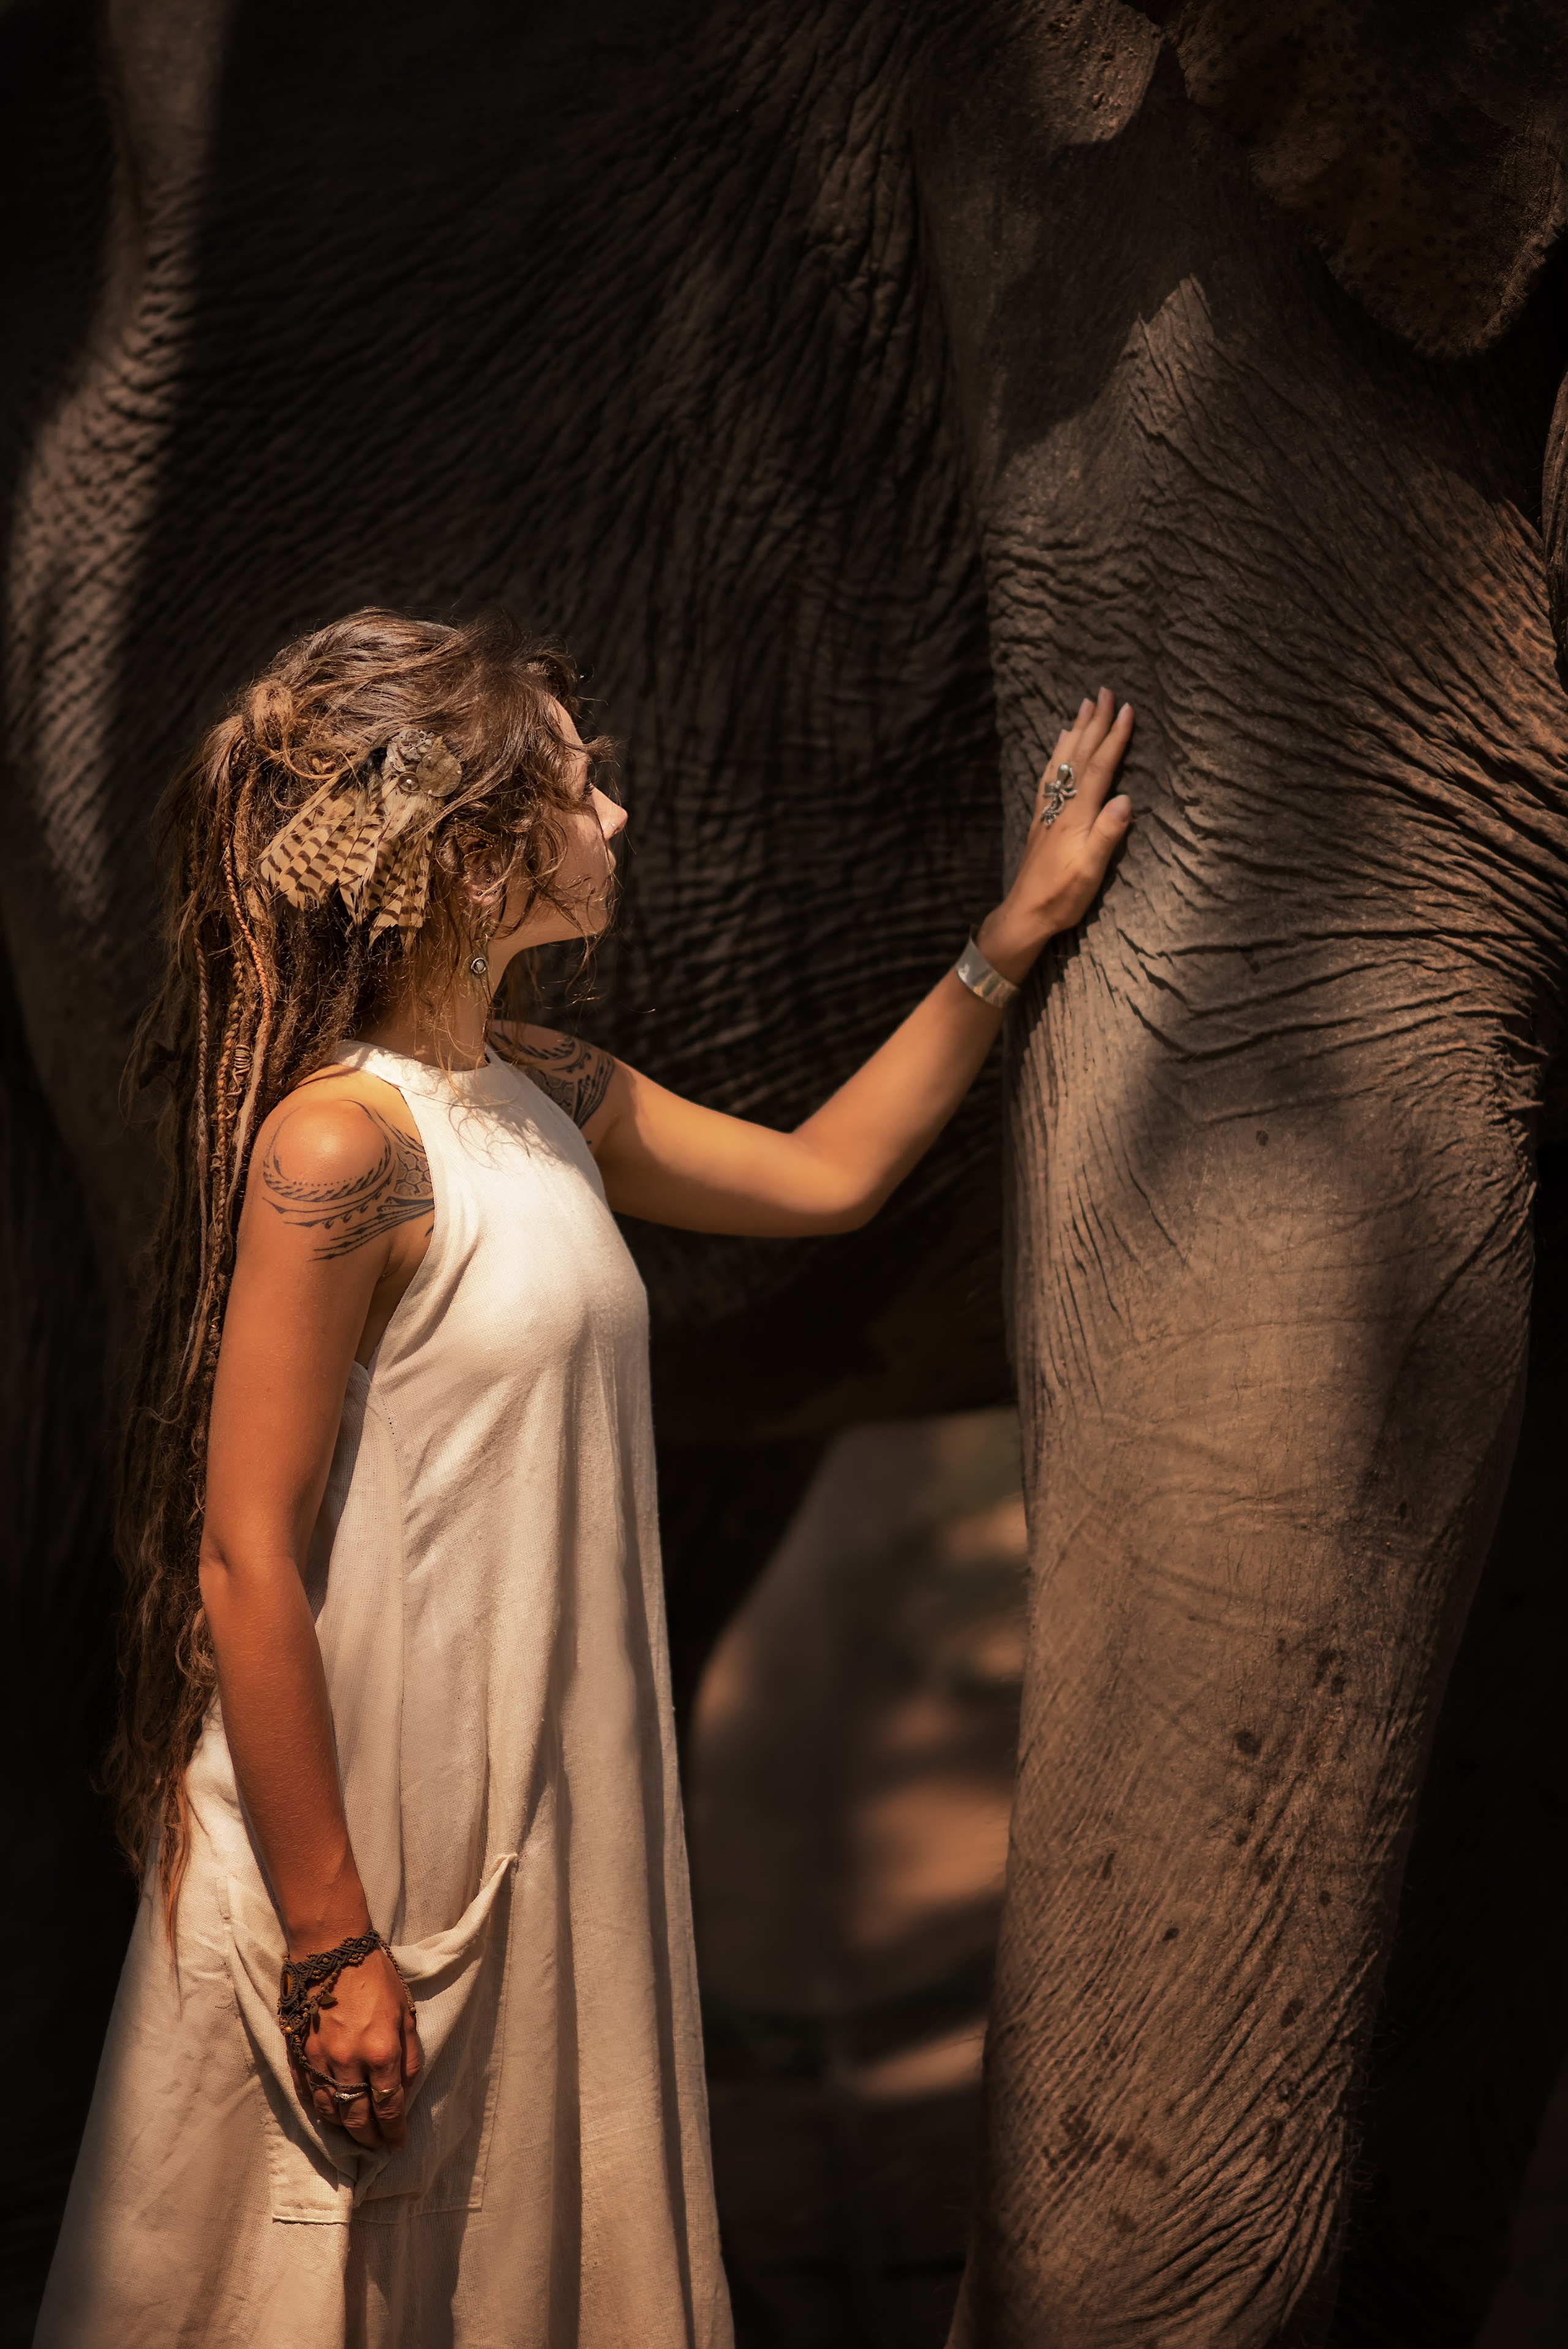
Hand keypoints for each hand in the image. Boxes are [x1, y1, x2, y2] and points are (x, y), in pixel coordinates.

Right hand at [288, 1945, 423, 2150]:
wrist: (331, 1949)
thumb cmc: (375, 1976)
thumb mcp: (406, 2012)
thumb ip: (410, 2055)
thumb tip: (406, 2088)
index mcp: (382, 2052)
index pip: (389, 2107)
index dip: (394, 2131)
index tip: (398, 2144)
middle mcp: (349, 2063)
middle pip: (359, 2118)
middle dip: (370, 2137)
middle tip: (377, 2146)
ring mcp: (320, 2061)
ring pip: (331, 2111)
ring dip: (344, 2128)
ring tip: (355, 2133)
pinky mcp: (298, 2054)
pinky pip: (307, 2094)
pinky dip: (319, 2110)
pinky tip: (328, 2114)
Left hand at [976, 687, 1133, 982]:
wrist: (1025, 914)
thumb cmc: (1062, 896)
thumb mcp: (1091, 871)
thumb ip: (1107, 834)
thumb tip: (1126, 800)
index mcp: (1077, 815)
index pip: (1100, 768)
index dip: (1115, 738)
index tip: (1127, 709)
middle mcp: (1060, 805)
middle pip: (1080, 755)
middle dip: (1094, 722)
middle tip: (1105, 690)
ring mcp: (1048, 810)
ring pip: (1063, 760)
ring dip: (1075, 731)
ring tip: (1083, 706)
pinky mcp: (1041, 818)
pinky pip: (1049, 775)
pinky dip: (1057, 754)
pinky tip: (1060, 744)